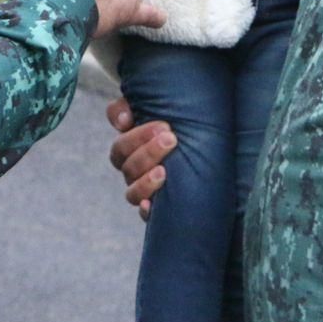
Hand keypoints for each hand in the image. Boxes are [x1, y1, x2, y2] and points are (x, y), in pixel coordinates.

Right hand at [107, 96, 175, 221]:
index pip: (122, 146)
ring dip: (145, 182)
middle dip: (149, 152)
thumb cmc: (173, 126)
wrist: (200, 150)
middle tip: (171, 138)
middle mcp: (133, 172)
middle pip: (128, 166)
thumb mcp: (154, 110)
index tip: (163, 125)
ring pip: (132, 193)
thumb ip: (131, 107)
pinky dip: (146, 211)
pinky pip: (145, 215)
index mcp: (129, 150)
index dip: (136, 137)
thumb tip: (123, 120)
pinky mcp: (157, 209)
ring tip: (164, 171)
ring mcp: (143, 191)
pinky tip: (151, 205)